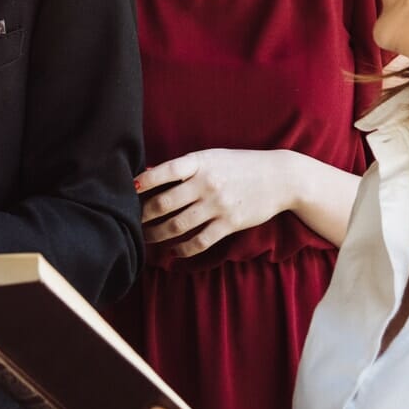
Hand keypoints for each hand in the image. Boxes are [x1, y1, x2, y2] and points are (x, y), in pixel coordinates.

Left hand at [136, 149, 301, 256]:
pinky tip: (173, 251)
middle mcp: (207, 183)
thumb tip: (151, 175)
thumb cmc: (241, 164)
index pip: (166, 171)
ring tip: (145, 237)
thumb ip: (186, 167)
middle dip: (144, 214)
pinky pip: (200, 241)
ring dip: (157, 234)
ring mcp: (218, 205)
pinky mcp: (229, 224)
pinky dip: (183, 249)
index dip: (144, 181)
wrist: (279, 178)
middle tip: (129, 220)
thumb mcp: (214, 157)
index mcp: (201, 162)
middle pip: (165, 203)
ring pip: (178, 225)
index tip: (128, 189)